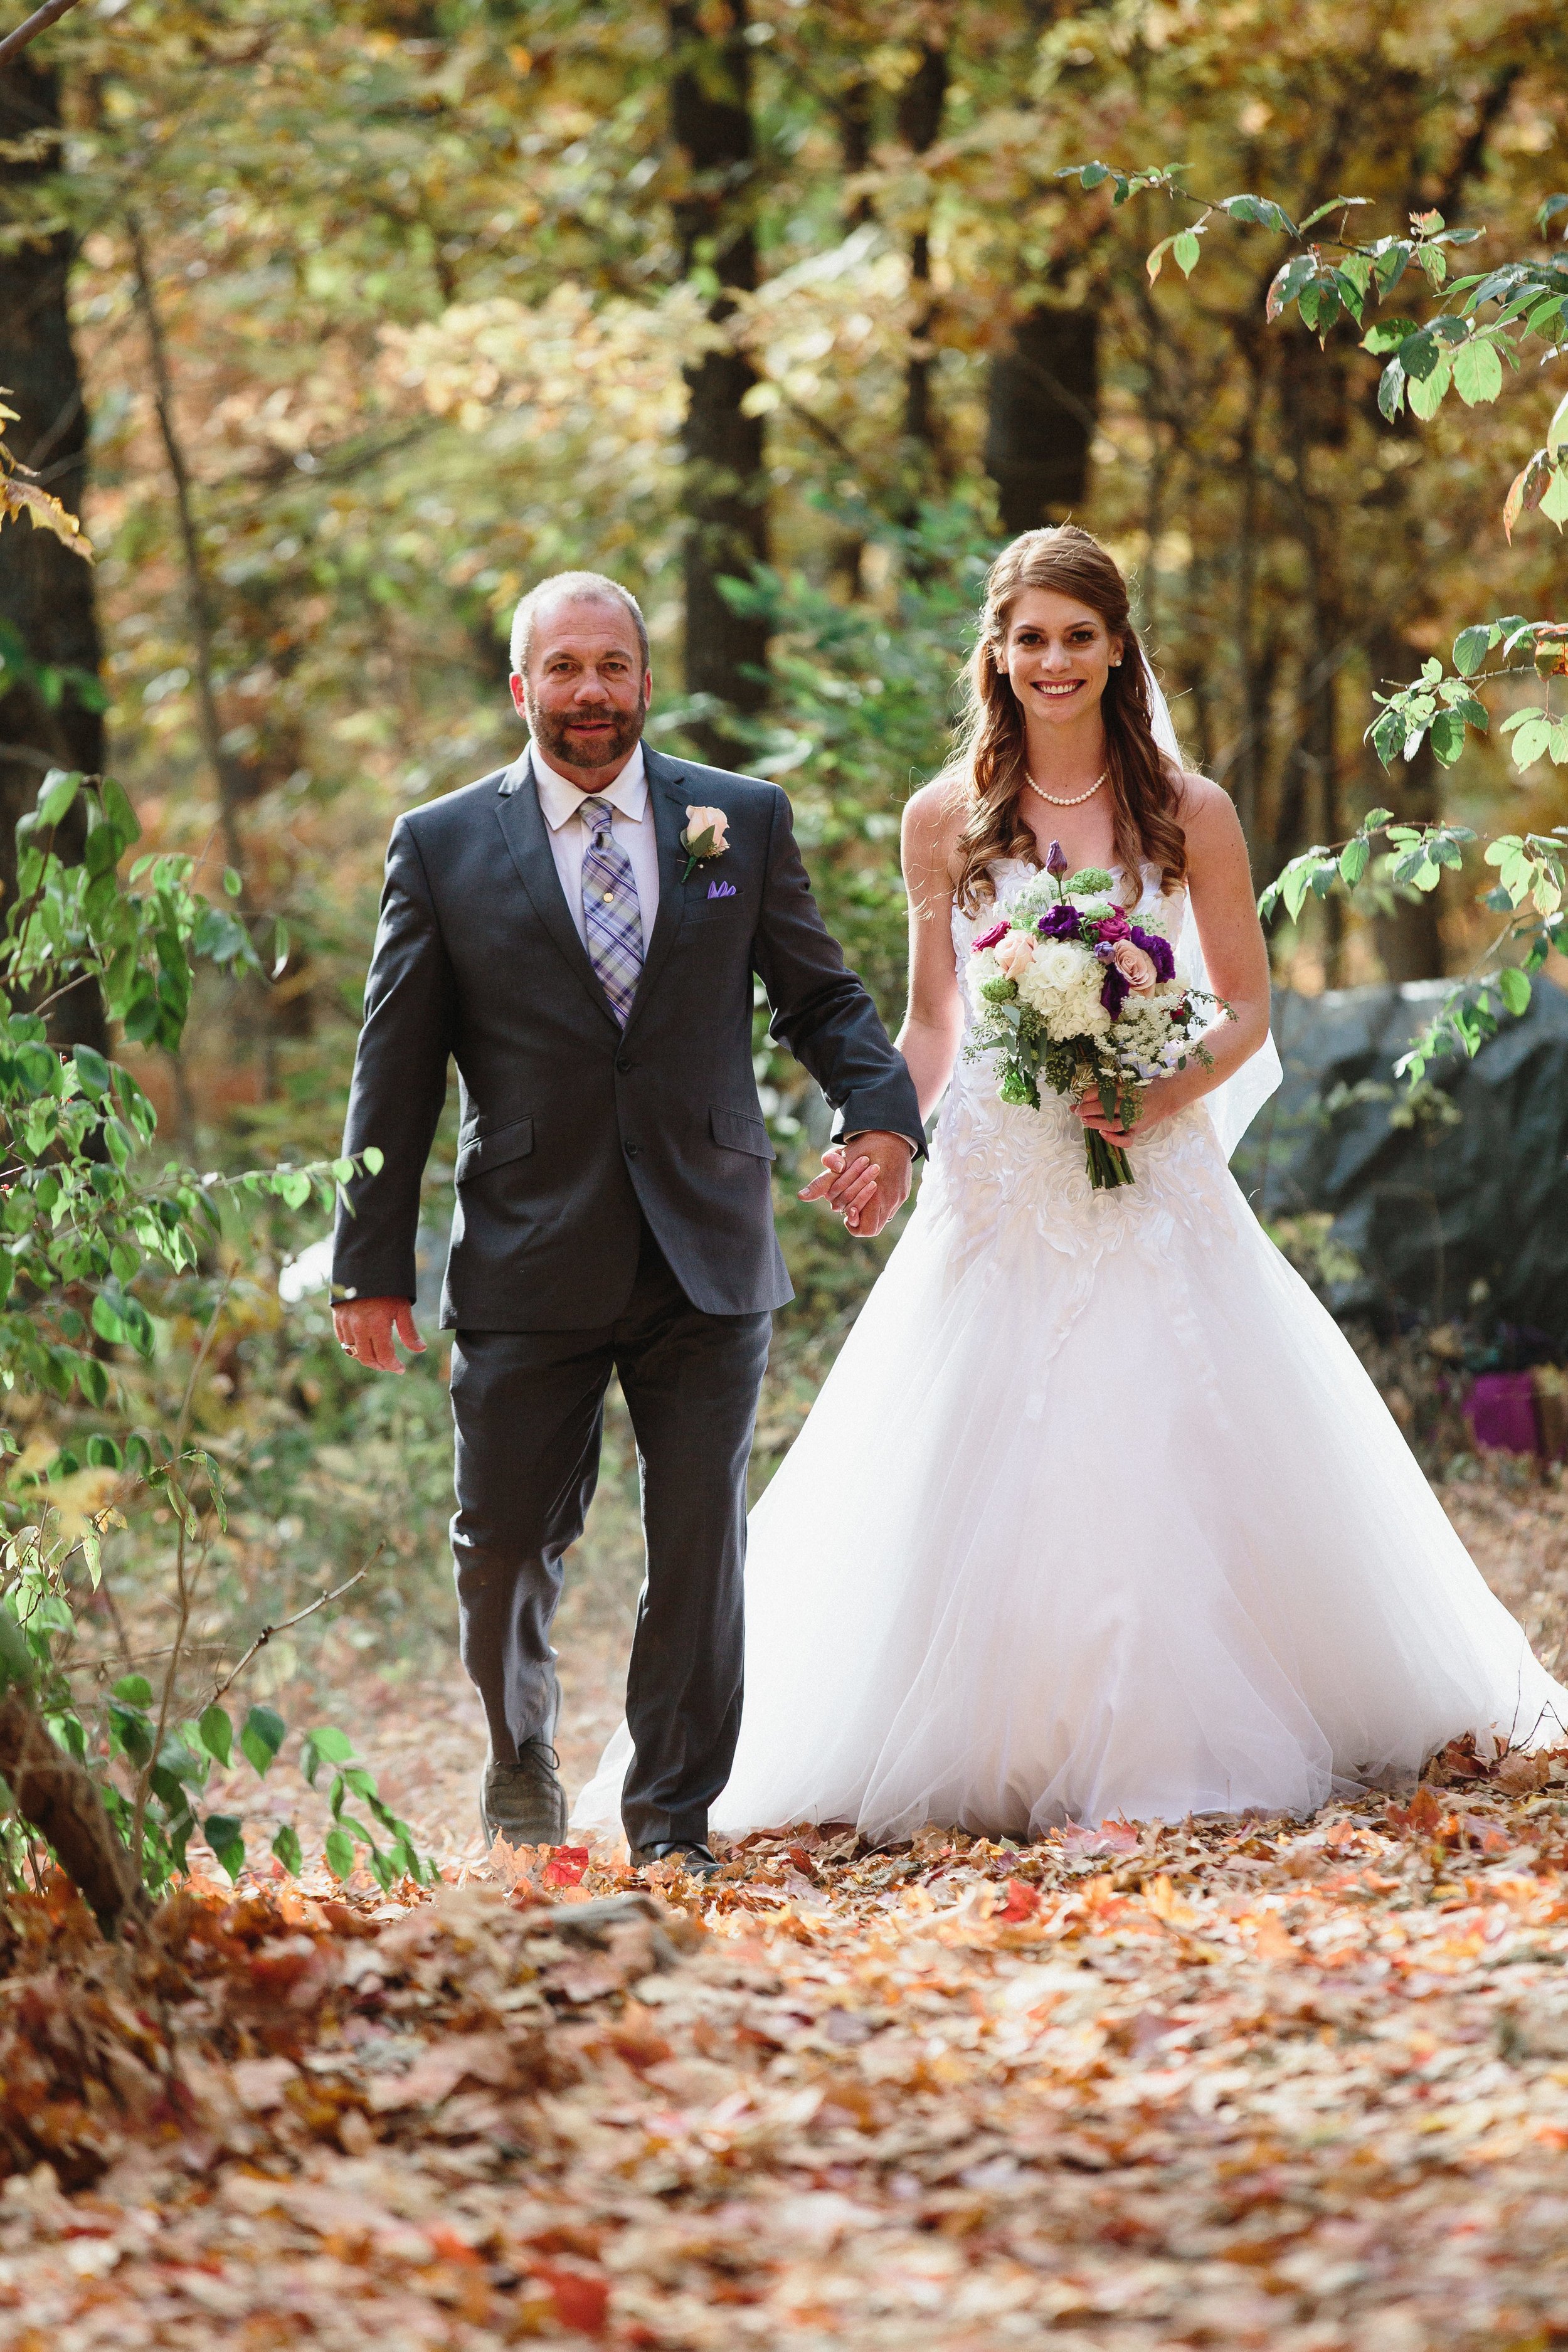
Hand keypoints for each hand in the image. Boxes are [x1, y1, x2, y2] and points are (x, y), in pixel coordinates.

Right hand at [333, 1295, 424, 1372]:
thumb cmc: (387, 1288)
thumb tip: (421, 1349)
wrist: (364, 1267)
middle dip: (380, 1365)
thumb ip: (409, 1331)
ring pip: (354, 1352)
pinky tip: (363, 1347)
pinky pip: (344, 1341)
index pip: (384, 1356)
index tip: (401, 1369)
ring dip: (366, 1358)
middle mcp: (358, 1328)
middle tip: (389, 1366)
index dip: (393, 1366)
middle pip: (367, 1358)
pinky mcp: (338, 1319)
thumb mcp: (402, 1308)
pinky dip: (353, 1348)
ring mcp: (346, 1324)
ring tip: (378, 1358)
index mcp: (376, 1326)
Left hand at [798, 1130, 913, 1236]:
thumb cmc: (864, 1148)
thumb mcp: (840, 1163)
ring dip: (869, 1211)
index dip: (852, 1223)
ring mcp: (899, 1197)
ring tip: (859, 1197)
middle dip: (859, 1216)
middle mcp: (889, 1200)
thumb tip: (801, 1196)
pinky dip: (879, 1204)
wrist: (890, 1133)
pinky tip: (872, 1191)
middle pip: (872, 1227)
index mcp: (874, 1196)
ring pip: (882, 1219)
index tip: (846, 1213)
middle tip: (850, 1206)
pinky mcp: (904, 1193)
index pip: (864, 1229)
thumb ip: (822, 1182)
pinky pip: (891, 1208)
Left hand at [1072, 1077, 1180, 1148]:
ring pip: (1113, 1124)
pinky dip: (1113, 1139)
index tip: (1083, 1096)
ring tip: (1084, 1120)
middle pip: (1107, 1107)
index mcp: (1130, 1090)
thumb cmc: (1143, 1089)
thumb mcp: (1129, 1083)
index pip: (1107, 1091)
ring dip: (1095, 1123)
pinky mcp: (1138, 1131)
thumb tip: (1087, 1095)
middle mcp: (1133, 1105)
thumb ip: (1111, 1088)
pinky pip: (1125, 1140)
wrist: (1166, 1098)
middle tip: (1077, 1109)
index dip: (1091, 1094)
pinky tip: (1102, 1134)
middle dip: (1088, 1109)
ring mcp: (1136, 1120)